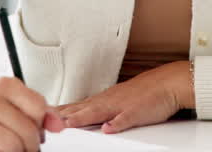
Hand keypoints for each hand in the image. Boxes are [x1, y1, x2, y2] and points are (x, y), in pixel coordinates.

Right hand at [0, 77, 65, 151]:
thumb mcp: (15, 101)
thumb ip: (41, 110)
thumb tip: (59, 125)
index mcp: (3, 85)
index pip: (38, 107)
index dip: (41, 124)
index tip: (36, 129)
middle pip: (27, 130)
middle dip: (31, 143)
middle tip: (27, 146)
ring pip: (13, 146)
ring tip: (13, 149)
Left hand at [55, 61, 193, 133]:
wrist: (169, 82)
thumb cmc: (146, 93)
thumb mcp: (119, 101)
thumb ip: (101, 110)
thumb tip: (84, 117)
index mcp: (104, 100)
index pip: (77, 107)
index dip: (60, 111)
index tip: (42, 115)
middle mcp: (109, 101)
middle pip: (82, 109)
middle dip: (64, 115)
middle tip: (45, 119)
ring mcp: (122, 105)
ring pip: (98, 111)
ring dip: (82, 117)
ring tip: (68, 124)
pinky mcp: (138, 111)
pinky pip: (126, 118)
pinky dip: (116, 123)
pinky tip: (108, 129)